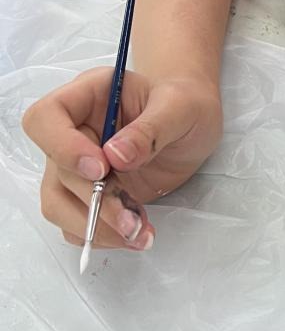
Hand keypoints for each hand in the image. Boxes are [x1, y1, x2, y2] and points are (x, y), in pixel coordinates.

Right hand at [22, 68, 222, 252]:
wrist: (193, 125)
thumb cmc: (185, 103)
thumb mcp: (180, 107)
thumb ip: (150, 129)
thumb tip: (115, 155)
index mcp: (89, 95)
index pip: (46, 117)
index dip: (63, 147)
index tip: (101, 169)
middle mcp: (75, 130)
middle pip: (57, 171)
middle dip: (93, 201)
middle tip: (131, 220)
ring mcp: (77, 165)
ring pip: (58, 204)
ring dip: (94, 227)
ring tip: (138, 233)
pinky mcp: (88, 194)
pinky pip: (76, 222)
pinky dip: (102, 235)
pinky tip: (137, 232)